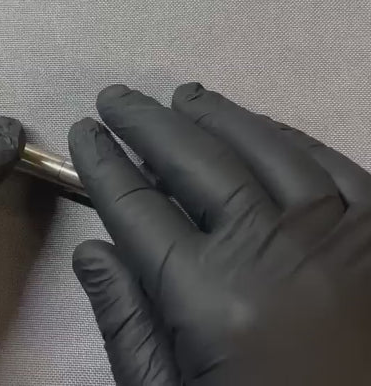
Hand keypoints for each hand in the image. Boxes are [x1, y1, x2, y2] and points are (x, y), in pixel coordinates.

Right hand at [70, 83, 370, 385]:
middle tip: (116, 98)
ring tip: (181, 98)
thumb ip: (126, 322)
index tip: (84, 133)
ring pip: (262, 149)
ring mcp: (336, 235)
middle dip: (145, 124)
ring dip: (215, 116)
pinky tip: (256, 125)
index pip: (136, 207)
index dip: (103, 164)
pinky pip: (329, 164)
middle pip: (194, 162)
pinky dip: (286, 137)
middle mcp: (272, 252)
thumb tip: (90, 251)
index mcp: (212, 300)